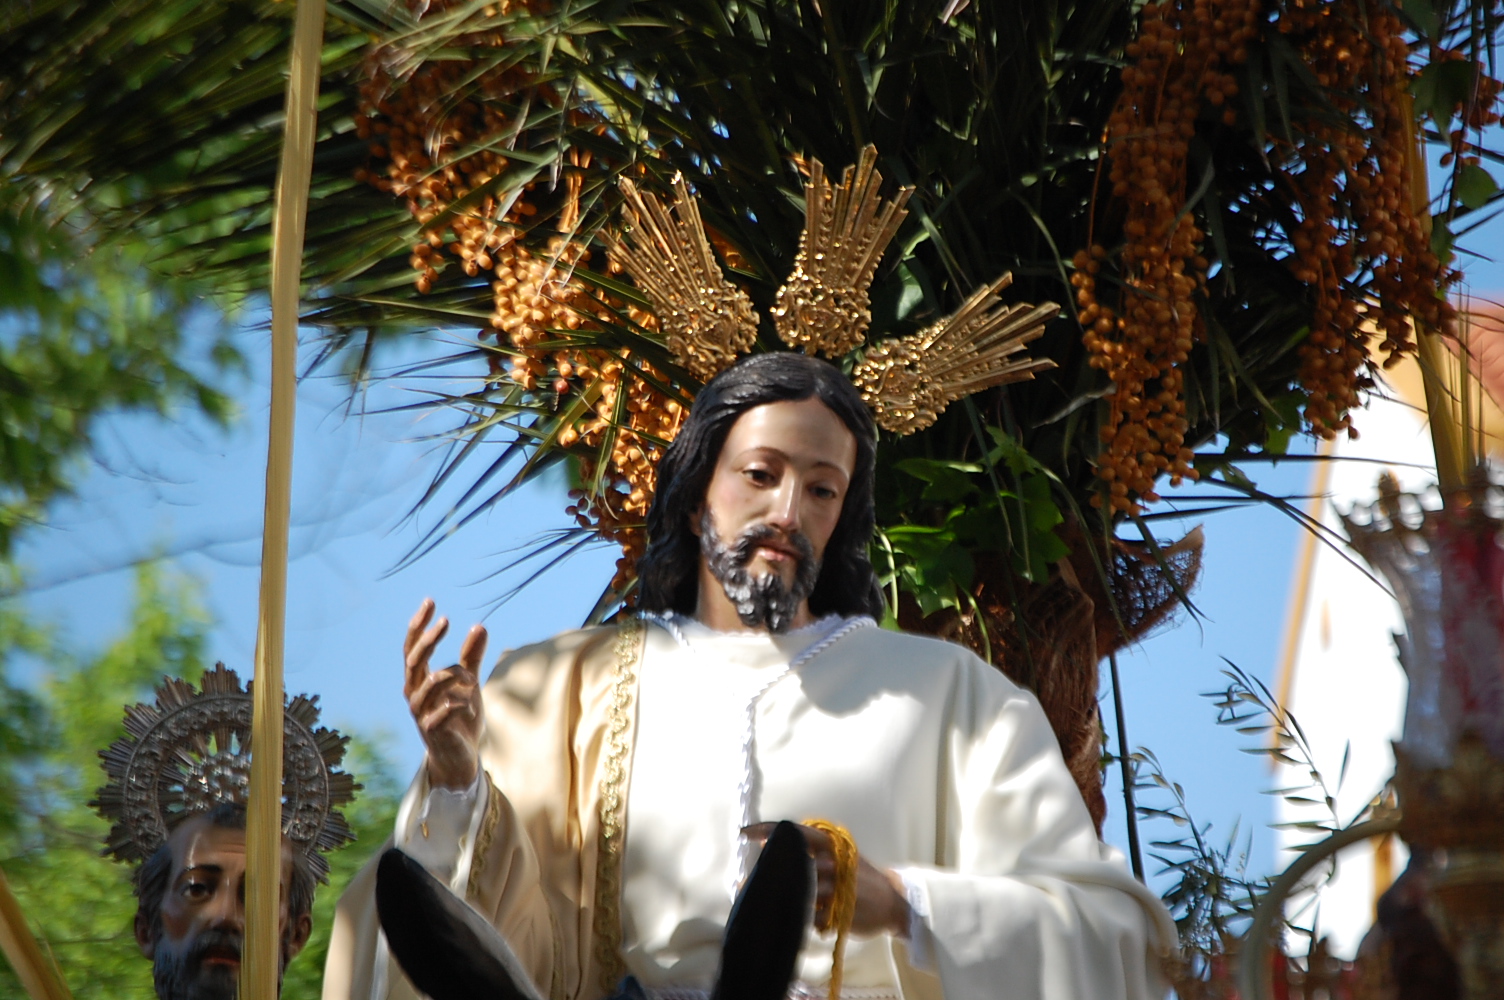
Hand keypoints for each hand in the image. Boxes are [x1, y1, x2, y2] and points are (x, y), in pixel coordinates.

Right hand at [404, 598, 487, 789]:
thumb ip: (472, 657)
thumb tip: (480, 626)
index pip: (413, 648)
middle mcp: (414, 693)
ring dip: (456, 675)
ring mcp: (420, 712)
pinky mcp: (431, 730)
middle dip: (428, 638)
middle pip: (414, 660)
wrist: (461, 757)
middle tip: (445, 620)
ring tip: (472, 680)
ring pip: (432, 681)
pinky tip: (468, 706)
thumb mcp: (469, 683)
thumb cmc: (460, 718)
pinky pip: (443, 709)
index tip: (430, 602)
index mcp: (419, 680)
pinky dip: (460, 703)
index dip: (418, 625)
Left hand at [743, 822, 910, 937]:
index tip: (744, 833)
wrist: (893, 901)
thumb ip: (808, 850)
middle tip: (745, 884)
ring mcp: (837, 887)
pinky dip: (810, 920)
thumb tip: (767, 846)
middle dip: (769, 877)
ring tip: (779, 905)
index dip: (767, 829)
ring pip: (799, 894)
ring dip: (788, 902)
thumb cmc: (857, 877)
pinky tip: (818, 920)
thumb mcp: (837, 856)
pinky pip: (812, 918)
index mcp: (831, 844)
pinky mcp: (840, 911)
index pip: (795, 831)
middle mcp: (833, 861)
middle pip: (791, 866)